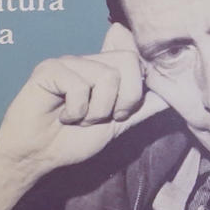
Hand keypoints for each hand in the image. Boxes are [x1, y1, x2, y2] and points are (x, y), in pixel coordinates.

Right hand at [0, 24, 166, 209]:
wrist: (38, 157)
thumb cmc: (73, 140)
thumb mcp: (119, 124)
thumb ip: (143, 107)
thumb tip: (171, 93)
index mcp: (106, 69)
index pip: (135, 52)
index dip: (140, 80)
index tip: (124, 109)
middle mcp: (90, 60)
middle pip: (130, 61)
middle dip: (125, 99)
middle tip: (103, 118)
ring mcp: (69, 62)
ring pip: (107, 77)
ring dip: (97, 110)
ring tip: (78, 118)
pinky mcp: (49, 69)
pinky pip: (80, 86)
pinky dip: (76, 111)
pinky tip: (62, 116)